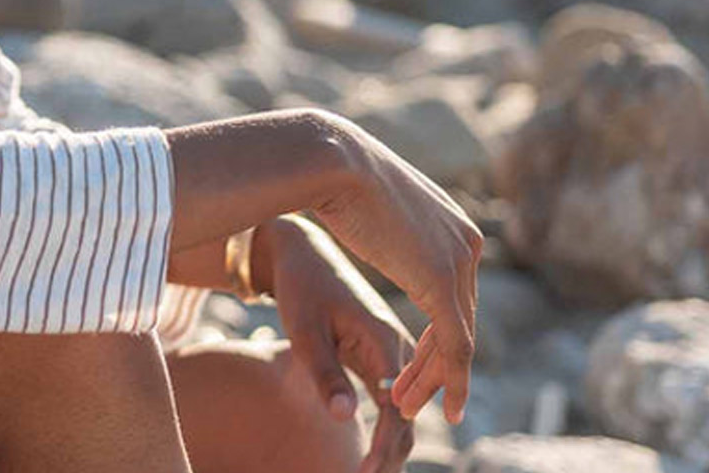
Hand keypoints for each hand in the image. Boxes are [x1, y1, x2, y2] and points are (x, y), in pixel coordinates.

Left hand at [260, 215, 416, 472]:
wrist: (302, 256)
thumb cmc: (300, 290)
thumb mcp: (305, 330)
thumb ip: (324, 373)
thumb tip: (346, 418)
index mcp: (386, 339)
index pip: (398, 408)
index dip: (385, 445)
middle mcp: (401, 347)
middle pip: (409, 415)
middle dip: (393, 454)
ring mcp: (395, 352)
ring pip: (405, 411)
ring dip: (393, 445)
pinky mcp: (383, 356)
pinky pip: (394, 401)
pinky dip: (388, 429)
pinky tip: (374, 454)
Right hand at [301, 111, 483, 427]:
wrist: (329, 160)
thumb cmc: (332, 174)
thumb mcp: (368, 200)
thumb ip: (383, 219)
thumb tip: (364, 208)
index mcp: (453, 224)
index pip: (454, 294)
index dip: (435, 338)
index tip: (413, 369)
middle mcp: (468, 242)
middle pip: (459, 320)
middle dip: (434, 366)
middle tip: (409, 400)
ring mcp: (460, 261)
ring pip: (458, 339)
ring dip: (434, 380)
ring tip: (405, 408)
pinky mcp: (443, 282)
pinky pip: (454, 345)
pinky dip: (445, 381)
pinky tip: (433, 407)